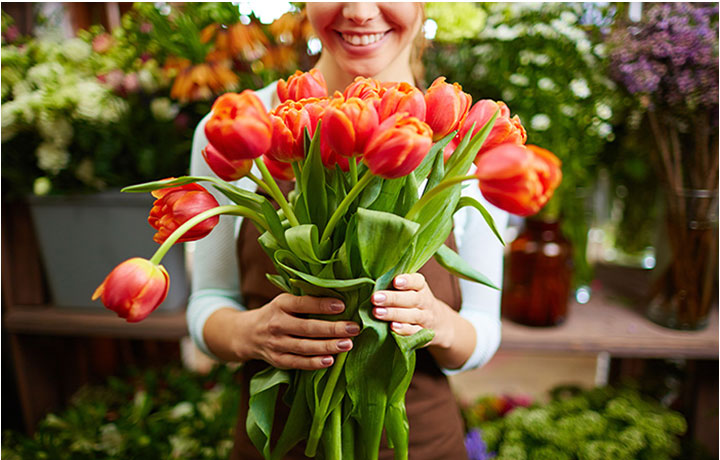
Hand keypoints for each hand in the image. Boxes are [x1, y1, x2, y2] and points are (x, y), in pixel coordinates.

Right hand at [244, 293, 359, 370]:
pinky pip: (298, 363)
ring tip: (348, 344)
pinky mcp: (277, 360)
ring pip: (305, 347)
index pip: (303, 304)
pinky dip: (314, 363)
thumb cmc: (276, 314)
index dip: (322, 305)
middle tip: (354, 328)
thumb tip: (339, 297)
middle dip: (333, 328)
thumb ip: (306, 300)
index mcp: (280, 304)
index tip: (342, 305)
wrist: (247, 333)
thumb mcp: (285, 301)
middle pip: (307, 328)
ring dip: (328, 346)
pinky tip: (330, 360)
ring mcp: (276, 343)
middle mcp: (277, 324)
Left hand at [371, 273, 454, 348]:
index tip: (395, 281)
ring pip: (412, 315)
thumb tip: (370, 280)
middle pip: (412, 299)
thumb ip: (395, 285)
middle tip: (375, 298)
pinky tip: (392, 327)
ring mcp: (426, 318)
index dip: (407, 281)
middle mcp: (425, 301)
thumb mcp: (411, 289)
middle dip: (393, 298)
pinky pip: (415, 332)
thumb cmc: (413, 300)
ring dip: (394, 314)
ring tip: (377, 312)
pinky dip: (404, 330)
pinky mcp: (424, 333)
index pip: (417, 281)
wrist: (438, 322)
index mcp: (421, 287)